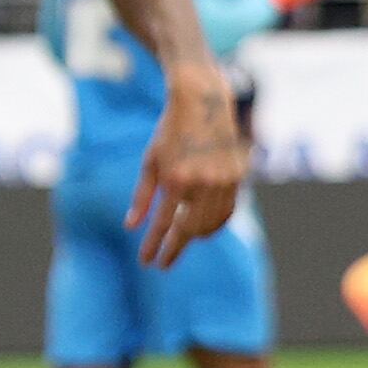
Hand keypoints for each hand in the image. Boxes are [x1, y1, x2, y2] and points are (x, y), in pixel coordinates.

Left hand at [131, 64, 245, 266]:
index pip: (163, 224)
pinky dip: (214, 225)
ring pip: (210, 225)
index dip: (155, 246)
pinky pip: (226, 213)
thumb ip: (142, 196)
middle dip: (174, 249)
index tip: (147, 262)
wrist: (202, 105)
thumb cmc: (169, 133)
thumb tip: (131, 226)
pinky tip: (201, 231)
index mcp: (175, 178)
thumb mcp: (150, 162)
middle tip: (163, 262)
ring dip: (194, 238)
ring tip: (179, 243)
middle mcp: (201, 183)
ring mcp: (222, 183)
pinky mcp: (237, 180)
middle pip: (188, 230)